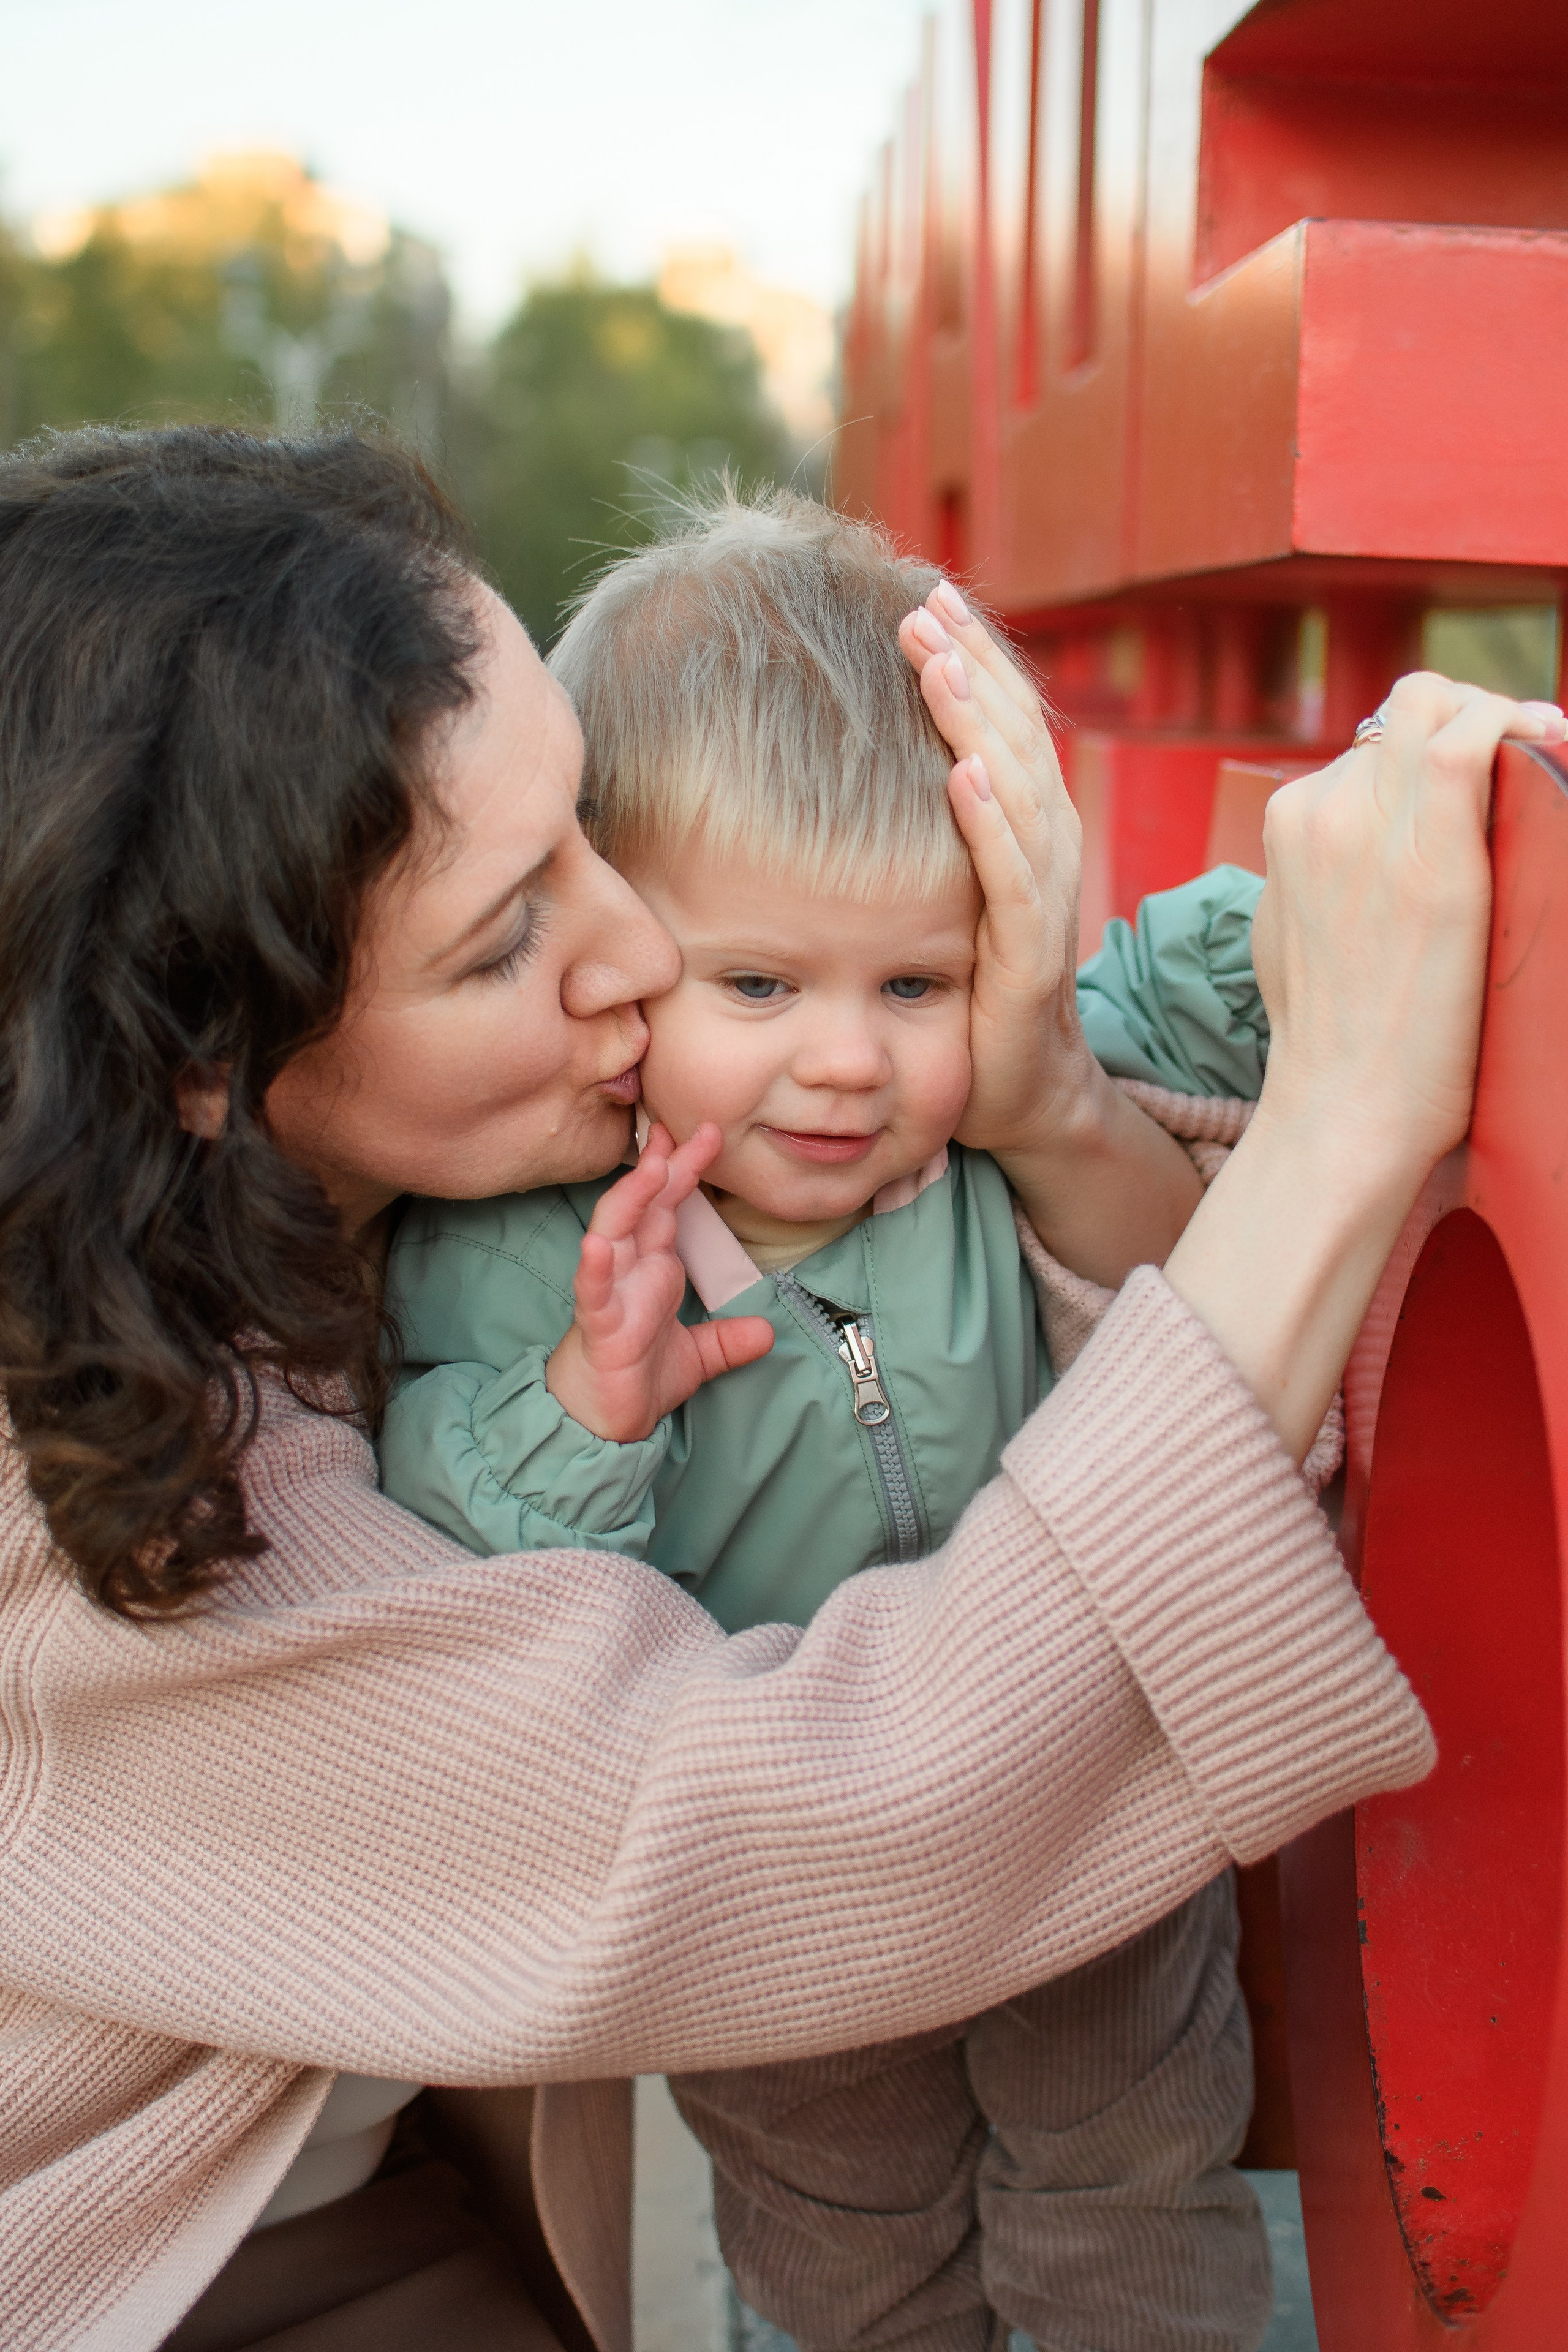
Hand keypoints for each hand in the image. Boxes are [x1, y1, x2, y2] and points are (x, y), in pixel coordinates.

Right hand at [546, 1123, 773, 1441]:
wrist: (600, 1420)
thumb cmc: (637, 1377)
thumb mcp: (697, 1356)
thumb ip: (728, 1340)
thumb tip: (767, 1332)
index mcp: (653, 1268)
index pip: (668, 1207)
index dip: (683, 1169)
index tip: (705, 1133)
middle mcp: (631, 1270)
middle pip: (644, 1205)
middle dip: (664, 1165)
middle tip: (686, 1128)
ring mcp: (611, 1292)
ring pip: (614, 1232)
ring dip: (632, 1198)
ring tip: (652, 1167)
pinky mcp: (598, 1324)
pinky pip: (593, 1289)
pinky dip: (594, 1266)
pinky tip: (597, 1245)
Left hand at [898, 583, 1201, 1282]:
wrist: (1022, 1098)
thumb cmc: (969, 996)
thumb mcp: (940, 897)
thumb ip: (919, 834)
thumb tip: (850, 765)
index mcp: (1023, 833)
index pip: (1002, 725)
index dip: (972, 657)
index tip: (926, 594)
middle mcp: (1045, 855)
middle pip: (1015, 738)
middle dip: (971, 666)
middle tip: (922, 602)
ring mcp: (1042, 906)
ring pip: (1018, 794)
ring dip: (978, 724)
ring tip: (938, 662)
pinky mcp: (1029, 962)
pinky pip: (1014, 883)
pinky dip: (991, 826)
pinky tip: (961, 777)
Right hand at [1168, 671, 1566, 1462]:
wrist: (1342, 1112)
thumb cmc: (1335, 1051)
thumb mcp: (1296, 940)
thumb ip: (1323, 881)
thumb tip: (1363, 865)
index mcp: (1288, 829)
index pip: (1370, 748)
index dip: (1431, 754)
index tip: (1481, 780)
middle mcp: (1320, 810)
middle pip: (1404, 709)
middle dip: (1467, 717)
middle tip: (1518, 758)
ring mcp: (1368, 824)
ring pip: (1437, 703)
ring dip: (1496, 718)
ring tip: (1541, 753)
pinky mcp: (1431, 853)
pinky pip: (1472, 738)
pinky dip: (1519, 727)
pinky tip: (1553, 746)